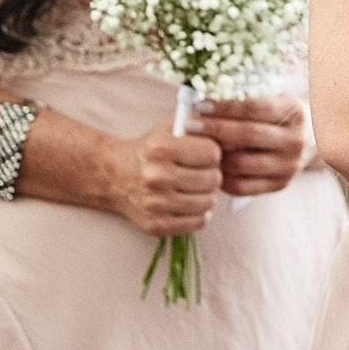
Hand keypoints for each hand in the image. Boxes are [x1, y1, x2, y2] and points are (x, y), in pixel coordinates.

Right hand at [105, 125, 220, 235]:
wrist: (114, 176)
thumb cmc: (151, 149)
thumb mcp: (171, 127)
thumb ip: (201, 124)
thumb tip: (234, 136)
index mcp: (161, 148)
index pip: (213, 153)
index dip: (212, 152)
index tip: (203, 153)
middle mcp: (156, 177)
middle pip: (213, 179)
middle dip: (211, 174)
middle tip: (200, 171)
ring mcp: (155, 204)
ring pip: (208, 202)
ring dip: (206, 194)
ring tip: (193, 186)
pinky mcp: (155, 225)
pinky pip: (198, 222)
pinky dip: (198, 213)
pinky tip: (187, 201)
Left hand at [191, 94, 312, 195]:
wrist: (305, 141)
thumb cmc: (275, 116)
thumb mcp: (270, 99)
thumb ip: (244, 98)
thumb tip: (203, 97)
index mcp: (294, 113)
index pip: (255, 107)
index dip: (224, 106)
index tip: (200, 105)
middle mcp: (295, 141)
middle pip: (247, 134)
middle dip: (214, 129)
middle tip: (190, 125)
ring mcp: (289, 166)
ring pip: (241, 163)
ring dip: (215, 155)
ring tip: (199, 146)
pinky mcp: (280, 185)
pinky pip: (241, 186)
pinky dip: (222, 176)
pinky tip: (212, 165)